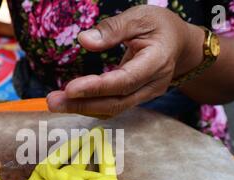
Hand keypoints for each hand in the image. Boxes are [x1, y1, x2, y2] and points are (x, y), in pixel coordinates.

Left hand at [47, 4, 203, 116]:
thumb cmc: (160, 27)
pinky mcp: (136, 98)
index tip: (69, 89)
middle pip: (116, 102)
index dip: (97, 87)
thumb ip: (113, 28)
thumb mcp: (140, 17)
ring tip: (55, 103)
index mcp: (157, 62)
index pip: (124, 81)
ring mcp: (146, 95)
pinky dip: (91, 105)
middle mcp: (152, 85)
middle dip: (83, 104)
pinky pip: (113, 106)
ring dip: (83, 108)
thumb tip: (84, 40)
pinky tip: (71, 102)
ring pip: (113, 109)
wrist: (180, 45)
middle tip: (53, 102)